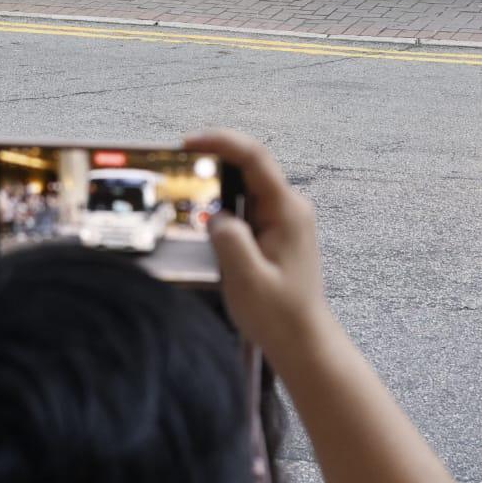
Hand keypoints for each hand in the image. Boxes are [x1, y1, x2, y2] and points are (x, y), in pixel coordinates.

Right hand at [198, 129, 334, 367]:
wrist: (302, 340)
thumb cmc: (278, 314)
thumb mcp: (247, 279)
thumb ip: (229, 240)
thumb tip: (216, 215)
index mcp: (287, 210)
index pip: (255, 158)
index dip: (221, 142)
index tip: (188, 143)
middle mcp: (290, 207)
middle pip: (249, 167)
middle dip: (214, 161)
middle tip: (178, 168)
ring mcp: (286, 218)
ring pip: (246, 186)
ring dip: (218, 186)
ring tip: (187, 192)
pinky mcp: (278, 231)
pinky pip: (248, 205)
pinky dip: (225, 204)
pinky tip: (206, 218)